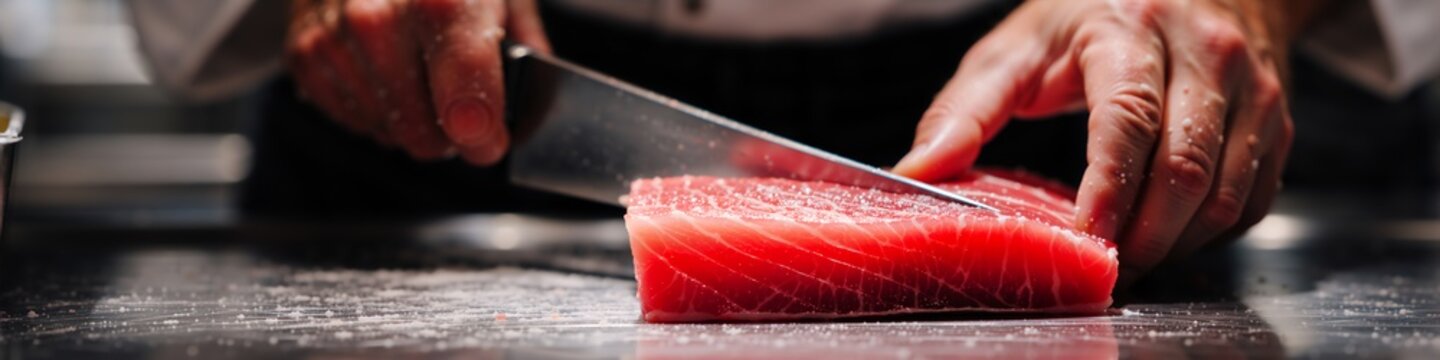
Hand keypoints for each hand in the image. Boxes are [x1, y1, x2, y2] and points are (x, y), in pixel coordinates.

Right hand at [285, 0, 549, 164]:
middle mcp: (378, 18)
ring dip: (412, 119)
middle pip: (423, 132)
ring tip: (418, 71)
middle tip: (457, 97)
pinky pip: (355, 123)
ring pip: (391, 135)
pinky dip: (377, 108)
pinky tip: (386, 69)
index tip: (488, 141)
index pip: (464, 93)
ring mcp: (334, 38)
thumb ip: (524, 51)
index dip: (482, 134)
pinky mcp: (304, 54)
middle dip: (450, 130)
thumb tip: (527, 115)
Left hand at [892, 0, 1301, 285]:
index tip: (1084, 236)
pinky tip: (1169, 234)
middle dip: (1141, 235)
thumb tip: (916, 171)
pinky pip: (1253, 199)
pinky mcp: (1276, 121)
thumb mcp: (1017, 50)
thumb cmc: (1093, 20)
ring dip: (1176, 243)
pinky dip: (1210, 233)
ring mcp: (1250, 89)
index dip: (1108, 187)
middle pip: (1184, 167)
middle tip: (1100, 269)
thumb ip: (965, 110)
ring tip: (1128, 257)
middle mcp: (1204, 54)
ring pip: (1226, 193)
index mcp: (1130, 31)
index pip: (1127, 118)